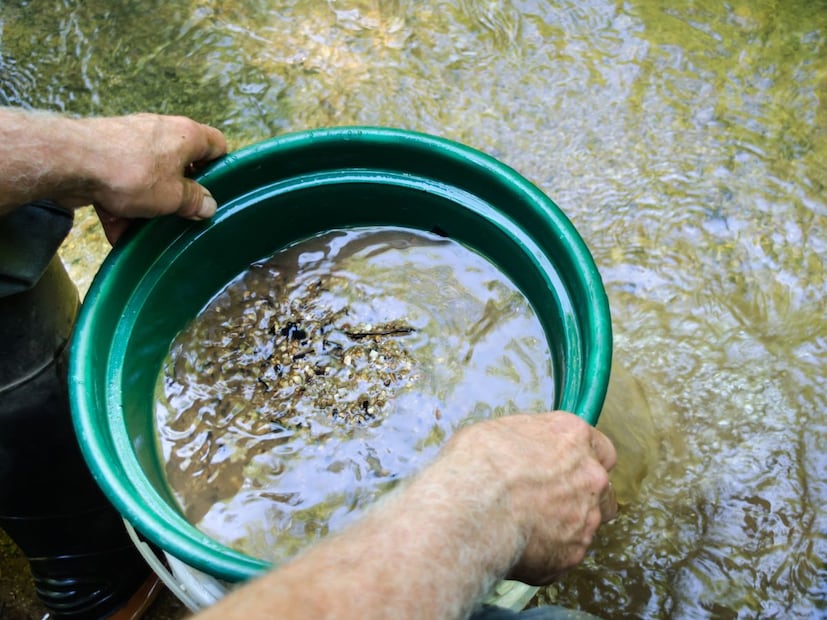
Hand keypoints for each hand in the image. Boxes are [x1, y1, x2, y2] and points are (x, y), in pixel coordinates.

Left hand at [74, 114, 225, 242]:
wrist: (71, 162)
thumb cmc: (131, 173)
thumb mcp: (174, 196)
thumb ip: (195, 201)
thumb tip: (208, 205)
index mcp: (186, 135)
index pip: (216, 145)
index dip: (222, 167)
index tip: (219, 191)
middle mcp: (160, 133)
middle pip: (180, 164)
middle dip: (181, 193)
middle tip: (185, 215)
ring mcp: (130, 143)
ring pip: (150, 178)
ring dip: (150, 205)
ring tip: (149, 230)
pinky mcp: (105, 157)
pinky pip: (121, 186)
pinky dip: (122, 208)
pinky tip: (120, 233)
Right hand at [441, 411, 616, 585]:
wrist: (471, 509)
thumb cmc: (478, 464)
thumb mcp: (498, 430)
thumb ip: (526, 442)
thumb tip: (521, 452)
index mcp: (572, 438)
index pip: (601, 448)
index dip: (584, 460)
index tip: (567, 467)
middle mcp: (590, 477)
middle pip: (602, 489)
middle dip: (583, 495)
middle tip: (549, 499)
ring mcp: (585, 519)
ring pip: (588, 525)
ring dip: (567, 525)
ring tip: (530, 527)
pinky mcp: (571, 555)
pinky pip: (564, 554)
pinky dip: (546, 553)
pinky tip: (518, 546)